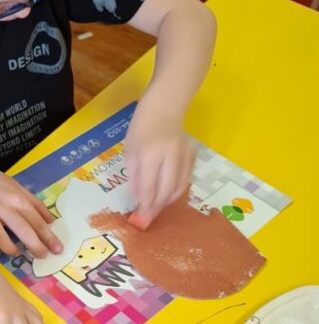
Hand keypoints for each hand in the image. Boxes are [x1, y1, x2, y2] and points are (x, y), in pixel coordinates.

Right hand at [0, 159, 63, 258]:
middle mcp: (3, 207)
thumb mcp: (15, 185)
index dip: (48, 237)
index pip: (37, 220)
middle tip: (43, 256)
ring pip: (1, 237)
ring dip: (11, 249)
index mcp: (16, 197)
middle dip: (36, 246)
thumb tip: (50, 220)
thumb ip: (33, 202)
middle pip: (23, 230)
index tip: (57, 249)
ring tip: (17, 253)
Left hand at [124, 103, 194, 228]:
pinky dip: (177, 189)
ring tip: (158, 206)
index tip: (142, 214)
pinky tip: (168, 192)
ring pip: (180, 186)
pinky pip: (186, 178)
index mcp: (150, 154)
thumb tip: (140, 199)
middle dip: (158, 205)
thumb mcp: (130, 152)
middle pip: (167, 189)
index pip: (149, 186)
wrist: (163, 109)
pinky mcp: (193, 155)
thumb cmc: (140, 130)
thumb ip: (135, 176)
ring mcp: (184, 155)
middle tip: (151, 214)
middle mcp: (170, 155)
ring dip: (168, 200)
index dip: (146, 203)